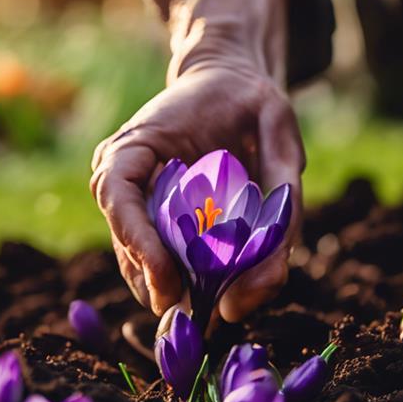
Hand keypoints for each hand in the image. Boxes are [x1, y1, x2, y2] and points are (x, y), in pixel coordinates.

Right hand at [90, 0, 303, 321]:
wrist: (230, 86)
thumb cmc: (251, 101)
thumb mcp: (280, 131)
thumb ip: (285, 195)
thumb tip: (272, 274)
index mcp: (134, 145)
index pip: (117, 196)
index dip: (139, 246)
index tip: (170, 284)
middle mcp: (122, 180)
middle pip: (128, 249)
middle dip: (166, 289)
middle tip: (210, 316)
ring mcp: (134, 207)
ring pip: (144, 270)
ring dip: (182, 295)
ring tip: (226, 305)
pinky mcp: (155, 227)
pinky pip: (165, 268)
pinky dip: (193, 288)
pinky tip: (226, 295)